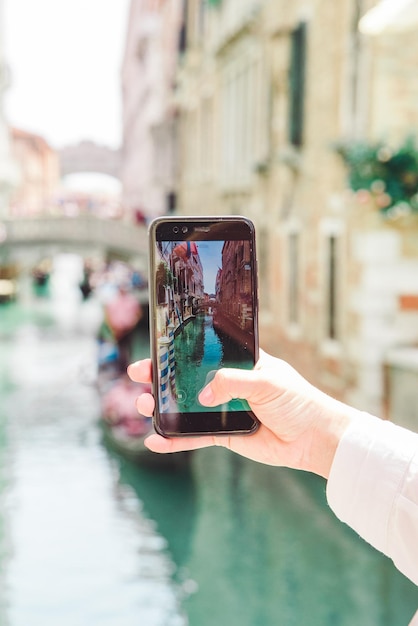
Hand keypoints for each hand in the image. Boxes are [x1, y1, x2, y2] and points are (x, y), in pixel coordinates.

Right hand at [127, 351, 354, 477]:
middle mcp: (228, 384)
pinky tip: (156, 441)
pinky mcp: (225, 435)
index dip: (178, 351)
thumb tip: (203, 395)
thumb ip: (233, 382)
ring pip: (186, 408)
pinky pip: (195, 437)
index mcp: (239, 363)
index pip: (203, 352)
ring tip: (144, 405)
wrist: (314, 439)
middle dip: (161, 377)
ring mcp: (224, 410)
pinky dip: (175, 440)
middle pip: (187, 378)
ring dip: (163, 407)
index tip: (155, 351)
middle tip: (139, 377)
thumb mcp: (267, 382)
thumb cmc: (297, 401)